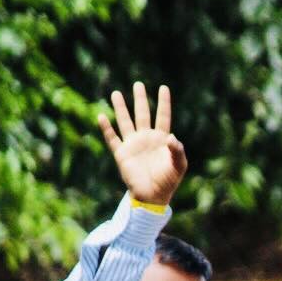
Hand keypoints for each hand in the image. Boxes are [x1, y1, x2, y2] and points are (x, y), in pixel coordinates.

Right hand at [99, 82, 186, 206]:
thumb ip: (177, 151)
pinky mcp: (122, 154)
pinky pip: (112, 139)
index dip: (163, 103)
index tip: (163, 88)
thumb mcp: (179, 166)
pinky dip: (106, 128)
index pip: (163, 116)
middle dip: (140, 99)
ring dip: (121, 108)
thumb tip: (171, 137)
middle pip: (142, 114)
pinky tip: (102, 116)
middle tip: (138, 84)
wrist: (153, 196)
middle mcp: (145, 138)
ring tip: (116, 93)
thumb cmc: (168, 181)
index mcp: (161, 139)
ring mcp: (133, 145)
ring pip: (125, 122)